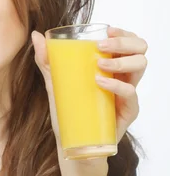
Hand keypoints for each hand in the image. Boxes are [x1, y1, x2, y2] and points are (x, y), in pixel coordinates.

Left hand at [31, 27, 147, 147]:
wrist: (71, 146)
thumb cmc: (68, 115)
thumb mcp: (55, 85)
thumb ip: (47, 62)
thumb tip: (36, 36)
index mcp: (111, 67)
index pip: (129, 42)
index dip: (123, 33)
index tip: (108, 29)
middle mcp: (123, 78)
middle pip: (140, 50)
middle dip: (124, 42)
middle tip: (102, 45)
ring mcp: (126, 95)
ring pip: (140, 66)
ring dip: (121, 60)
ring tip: (99, 64)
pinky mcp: (127, 112)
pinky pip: (131, 94)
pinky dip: (117, 85)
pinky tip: (100, 82)